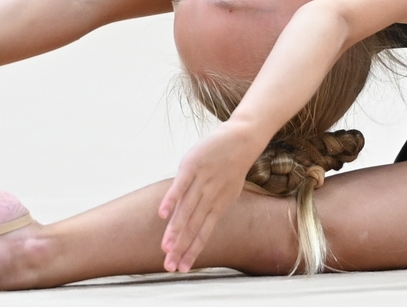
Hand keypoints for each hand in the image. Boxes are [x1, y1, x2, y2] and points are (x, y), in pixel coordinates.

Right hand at [158, 123, 256, 271]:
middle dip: (181, 247)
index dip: (193, 251)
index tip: (182, 269)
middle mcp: (211, 196)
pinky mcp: (193, 165)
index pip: (204, 233)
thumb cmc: (231, 163)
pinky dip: (171, 200)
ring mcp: (202, 181)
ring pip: (187, 210)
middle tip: (169, 266)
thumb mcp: (227, 188)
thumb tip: (195, 216)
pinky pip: (180, 186)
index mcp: (219, 204)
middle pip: (193, 226)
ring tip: (165, 247)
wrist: (245, 138)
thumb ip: (210, 203)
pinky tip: (161, 214)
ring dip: (176, 229)